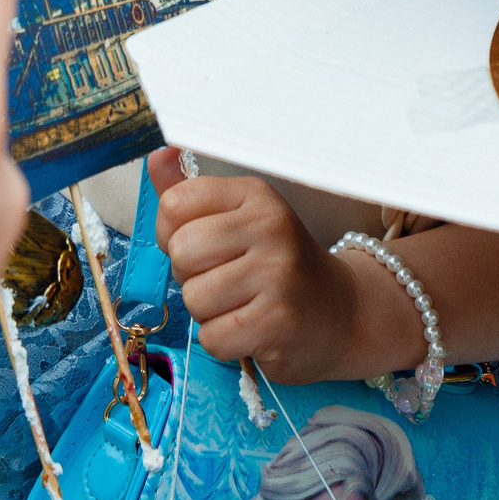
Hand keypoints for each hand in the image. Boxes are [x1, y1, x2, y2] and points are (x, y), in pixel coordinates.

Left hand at [150, 151, 394, 384]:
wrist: (341, 312)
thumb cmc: (278, 265)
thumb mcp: (240, 218)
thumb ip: (192, 192)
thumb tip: (157, 156)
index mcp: (254, 195)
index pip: (175, 204)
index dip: (173, 234)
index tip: (202, 247)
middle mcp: (269, 226)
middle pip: (181, 253)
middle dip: (190, 277)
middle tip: (224, 280)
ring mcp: (277, 274)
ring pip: (193, 300)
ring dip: (208, 314)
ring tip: (240, 305)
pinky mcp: (277, 321)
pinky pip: (213, 338)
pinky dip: (223, 343)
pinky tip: (250, 330)